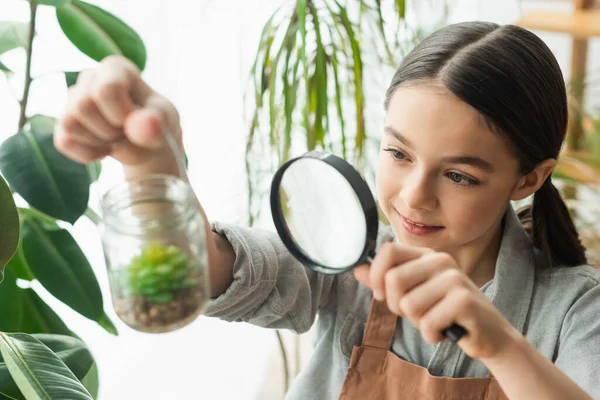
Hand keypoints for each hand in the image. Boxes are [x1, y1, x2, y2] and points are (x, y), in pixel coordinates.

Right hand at [54, 55, 182, 175]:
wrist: (146, 145)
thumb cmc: (156, 124)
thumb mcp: (166, 122)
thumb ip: (157, 122)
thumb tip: (143, 125)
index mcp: (117, 68)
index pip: (105, 89)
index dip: (120, 114)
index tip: (135, 120)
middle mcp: (90, 77)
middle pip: (82, 106)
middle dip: (109, 129)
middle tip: (127, 131)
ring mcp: (73, 99)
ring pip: (69, 123)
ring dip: (99, 140)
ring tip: (117, 137)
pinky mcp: (63, 123)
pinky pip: (64, 142)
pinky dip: (88, 154)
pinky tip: (105, 149)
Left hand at [354, 242, 519, 359]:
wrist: (490, 334)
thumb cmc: (445, 313)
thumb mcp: (412, 295)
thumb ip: (385, 281)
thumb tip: (356, 269)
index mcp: (426, 255)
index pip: (388, 251)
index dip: (377, 276)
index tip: (382, 296)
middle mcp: (441, 261)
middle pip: (393, 280)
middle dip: (397, 307)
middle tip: (417, 314)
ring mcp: (454, 279)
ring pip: (408, 305)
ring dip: (417, 323)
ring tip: (436, 320)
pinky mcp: (464, 301)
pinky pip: (427, 323)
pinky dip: (432, 335)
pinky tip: (446, 331)